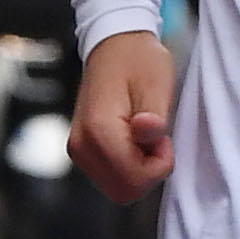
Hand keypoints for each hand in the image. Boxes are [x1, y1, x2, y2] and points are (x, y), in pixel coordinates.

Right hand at [70, 28, 174, 202]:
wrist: (114, 46)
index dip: (159, 163)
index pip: (135, 179)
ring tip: (143, 136)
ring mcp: (78, 151)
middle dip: (149, 172)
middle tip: (154, 138)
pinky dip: (128, 168)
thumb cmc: (138, 61)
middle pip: (125, 192)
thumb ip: (154, 115)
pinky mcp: (82, 152)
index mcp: (98, 130)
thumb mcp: (156, 82)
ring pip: (118, 189)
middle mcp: (82, 146)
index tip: (161, 135)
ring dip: (139, 171)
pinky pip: (111, 178)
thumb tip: (149, 133)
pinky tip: (133, 140)